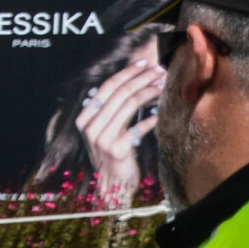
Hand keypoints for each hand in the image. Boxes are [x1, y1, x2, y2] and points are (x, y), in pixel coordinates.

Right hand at [74, 52, 164, 206]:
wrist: (111, 183)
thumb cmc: (112, 153)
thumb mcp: (104, 129)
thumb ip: (110, 109)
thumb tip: (128, 81)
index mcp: (84, 119)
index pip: (106, 87)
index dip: (127, 73)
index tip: (145, 63)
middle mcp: (91, 127)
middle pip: (120, 93)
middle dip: (143, 78)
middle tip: (160, 70)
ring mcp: (103, 139)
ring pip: (131, 104)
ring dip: (150, 91)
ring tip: (164, 85)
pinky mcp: (118, 149)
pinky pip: (140, 126)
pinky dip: (153, 117)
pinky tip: (162, 111)